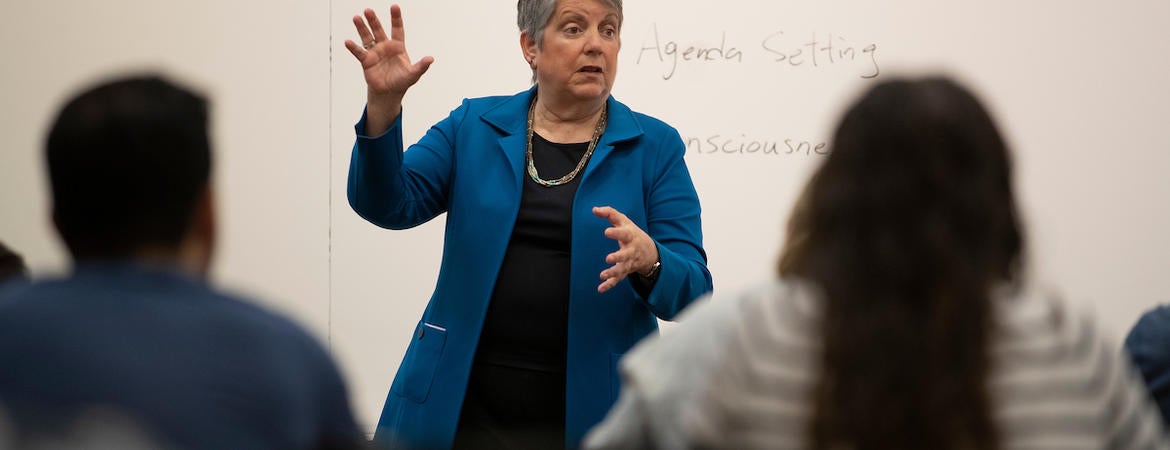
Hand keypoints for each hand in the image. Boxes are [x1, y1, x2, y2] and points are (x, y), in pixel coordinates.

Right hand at [344, 5, 433, 133]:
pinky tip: (348, 41)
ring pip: (367, 37)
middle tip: (368, 10)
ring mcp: (374, 52)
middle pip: (379, 30)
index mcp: (398, 46)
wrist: (389, 92)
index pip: (397, 29)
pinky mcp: (366, 61)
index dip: (396, 18)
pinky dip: (353, 47)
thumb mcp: (413, 74)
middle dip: (374, 20)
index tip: (394, 6)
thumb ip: (421, 66)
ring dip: (361, 28)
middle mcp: (385, 46)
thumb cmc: (402, 81)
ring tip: (356, 18)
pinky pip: (359, 52)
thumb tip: (431, 59)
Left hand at [594, 206, 658, 292]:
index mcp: (630, 236)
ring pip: (622, 269)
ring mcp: (628, 262)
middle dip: (618, 257)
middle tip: (608, 258)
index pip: (624, 234)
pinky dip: (609, 285)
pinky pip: (618, 280)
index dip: (616, 233)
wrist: (649, 252)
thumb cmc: (632, 233)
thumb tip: (594, 209)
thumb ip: (610, 213)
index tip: (607, 232)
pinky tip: (600, 289)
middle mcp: (631, 250)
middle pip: (625, 255)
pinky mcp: (624, 272)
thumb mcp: (624, 221)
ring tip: (603, 275)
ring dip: (613, 273)